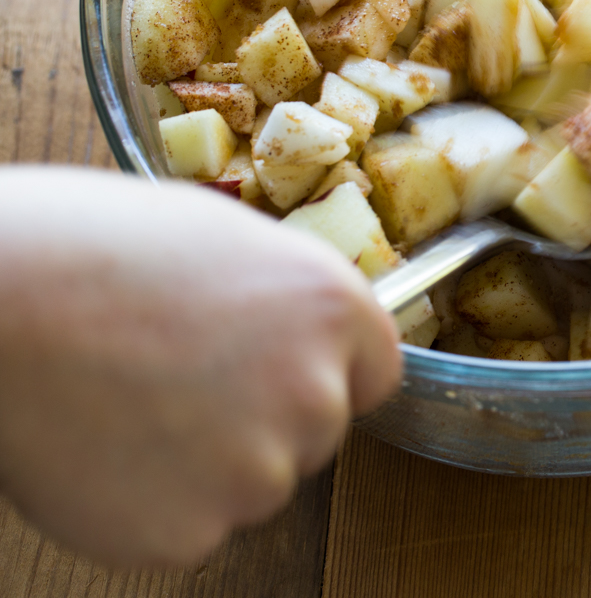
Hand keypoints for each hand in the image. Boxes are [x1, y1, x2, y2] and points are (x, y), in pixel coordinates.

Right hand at [0, 167, 400, 566]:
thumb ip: (285, 300)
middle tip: (174, 382)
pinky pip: (188, 530)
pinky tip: (103, 448)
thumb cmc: (93, 250)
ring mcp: (258, 471)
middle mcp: (316, 394)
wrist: (1, 299)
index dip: (322, 376)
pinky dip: (147, 506)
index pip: (373, 376)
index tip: (274, 374)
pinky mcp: (191, 532)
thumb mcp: (226, 240)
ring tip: (128, 403)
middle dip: (260, 422)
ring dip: (202, 466)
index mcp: (335, 309)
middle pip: (314, 437)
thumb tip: (294, 331)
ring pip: (251, 487)